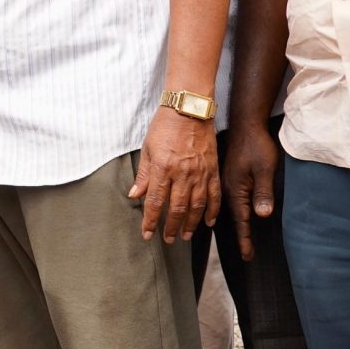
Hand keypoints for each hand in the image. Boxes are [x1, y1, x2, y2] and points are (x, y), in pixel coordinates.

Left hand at [129, 107, 219, 243]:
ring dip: (191, 224)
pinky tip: (208, 222)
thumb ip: (143, 175)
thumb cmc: (165, 126)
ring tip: (186, 235)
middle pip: (177, 208)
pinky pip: (214, 195)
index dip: (151, 221)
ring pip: (197, 206)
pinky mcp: (213, 169)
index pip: (155, 202)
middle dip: (171, 227)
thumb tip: (135, 196)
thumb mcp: (148, 149)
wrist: (189, 109)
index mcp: (162, 168)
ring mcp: (200, 172)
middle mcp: (182, 173)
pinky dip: (212, 211)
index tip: (147, 234)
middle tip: (168, 239)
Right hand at [221, 121, 281, 262]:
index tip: (248, 257)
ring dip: (235, 226)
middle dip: (240, 237)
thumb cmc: (257, 146)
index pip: (241, 221)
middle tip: (246, 255)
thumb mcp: (265, 169)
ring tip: (241, 240)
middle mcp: (227, 189)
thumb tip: (262, 215)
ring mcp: (226, 183)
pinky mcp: (228, 177)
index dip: (245, 240)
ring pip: (228, 210)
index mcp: (235, 190)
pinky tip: (233, 215)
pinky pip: (228, 200)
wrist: (246, 125)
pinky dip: (231, 212)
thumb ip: (263, 192)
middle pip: (232, 219)